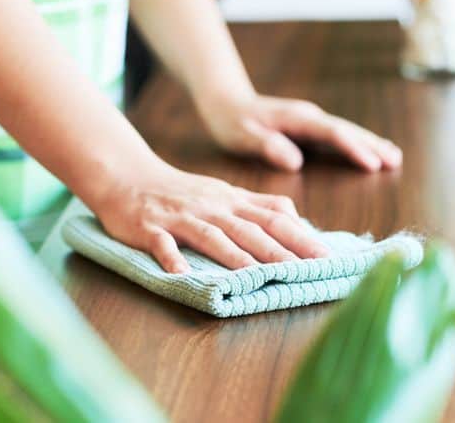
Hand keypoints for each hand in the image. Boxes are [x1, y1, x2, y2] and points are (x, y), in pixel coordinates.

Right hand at [91, 157, 329, 273]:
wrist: (129, 175)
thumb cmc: (182, 191)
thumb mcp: (225, 194)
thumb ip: (259, 207)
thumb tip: (298, 221)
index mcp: (233, 202)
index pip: (274, 218)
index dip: (300, 236)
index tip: (326, 256)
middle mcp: (213, 208)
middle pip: (250, 229)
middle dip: (280, 250)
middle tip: (307, 270)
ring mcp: (181, 217)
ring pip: (212, 236)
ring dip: (235, 257)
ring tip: (256, 278)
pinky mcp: (151, 227)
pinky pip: (162, 244)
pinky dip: (172, 259)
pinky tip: (182, 275)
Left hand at [198, 93, 402, 171]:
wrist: (227, 102)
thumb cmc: (232, 121)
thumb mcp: (242, 136)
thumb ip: (267, 147)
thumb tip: (295, 162)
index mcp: (297, 119)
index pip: (331, 133)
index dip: (353, 148)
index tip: (371, 164)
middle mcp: (309, 116)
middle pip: (347, 130)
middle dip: (371, 145)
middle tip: (394, 161)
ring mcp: (312, 120)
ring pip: (348, 131)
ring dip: (371, 143)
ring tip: (394, 157)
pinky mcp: (312, 127)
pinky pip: (340, 135)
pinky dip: (359, 143)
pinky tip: (373, 151)